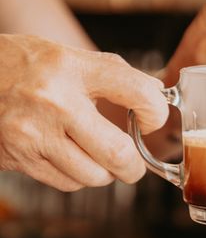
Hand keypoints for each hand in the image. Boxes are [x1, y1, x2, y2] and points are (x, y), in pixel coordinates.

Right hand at [0, 35, 167, 190]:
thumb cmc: (19, 65)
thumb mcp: (65, 55)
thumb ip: (112, 72)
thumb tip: (155, 93)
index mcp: (70, 68)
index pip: (136, 91)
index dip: (155, 111)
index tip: (151, 119)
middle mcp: (53, 102)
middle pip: (118, 153)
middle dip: (134, 166)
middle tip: (134, 165)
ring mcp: (33, 134)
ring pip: (94, 175)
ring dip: (105, 172)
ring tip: (98, 158)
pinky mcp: (19, 158)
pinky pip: (67, 182)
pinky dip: (78, 176)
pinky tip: (70, 158)